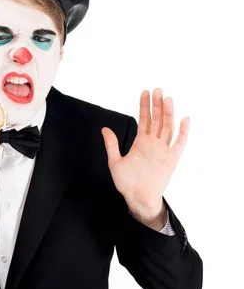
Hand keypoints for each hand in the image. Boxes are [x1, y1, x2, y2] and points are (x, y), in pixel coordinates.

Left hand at [101, 89, 189, 229]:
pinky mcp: (171, 160)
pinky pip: (179, 144)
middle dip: (157, 105)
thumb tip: (104, 129)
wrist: (137, 198)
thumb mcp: (114, 161)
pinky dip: (183, 132)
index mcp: (141, 143)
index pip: (144, 120)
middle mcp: (153, 144)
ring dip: (168, 113)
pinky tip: (185, 119)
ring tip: (167, 99)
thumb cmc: (127, 183)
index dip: (145, 106)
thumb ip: (112, 144)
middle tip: (157, 89)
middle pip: (157, 120)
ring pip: (167, 128)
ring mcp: (163, 151)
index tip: (145, 92)